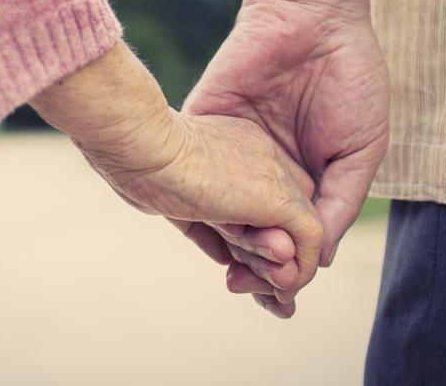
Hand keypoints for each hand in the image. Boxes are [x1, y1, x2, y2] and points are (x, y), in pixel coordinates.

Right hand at [30, 42, 323, 317]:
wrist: (141, 145)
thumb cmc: (136, 163)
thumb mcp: (172, 193)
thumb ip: (204, 220)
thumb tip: (225, 256)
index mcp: (236, 145)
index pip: (259, 196)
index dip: (251, 236)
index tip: (234, 267)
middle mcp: (262, 154)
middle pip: (282, 214)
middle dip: (273, 259)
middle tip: (259, 291)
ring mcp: (273, 173)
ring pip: (297, 229)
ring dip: (282, 270)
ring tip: (272, 299)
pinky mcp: (279, 198)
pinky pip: (310, 240)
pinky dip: (299, 271)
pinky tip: (280, 291)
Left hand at [183, 0, 388, 308]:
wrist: (312, 14)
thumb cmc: (349, 78)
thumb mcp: (358, 151)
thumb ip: (338, 203)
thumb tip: (319, 258)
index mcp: (300, 179)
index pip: (288, 236)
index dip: (287, 270)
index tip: (284, 300)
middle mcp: (260, 172)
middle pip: (248, 233)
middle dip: (249, 268)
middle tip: (249, 293)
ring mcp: (229, 151)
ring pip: (217, 212)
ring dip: (221, 247)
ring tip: (232, 277)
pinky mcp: (203, 127)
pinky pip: (192, 172)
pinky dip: (194, 204)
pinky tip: (206, 233)